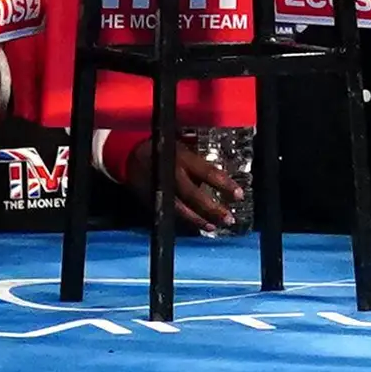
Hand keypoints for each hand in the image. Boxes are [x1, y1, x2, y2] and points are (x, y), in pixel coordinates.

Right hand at [123, 135, 244, 232]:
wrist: (131, 154)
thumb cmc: (164, 146)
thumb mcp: (183, 145)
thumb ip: (198, 159)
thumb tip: (221, 172)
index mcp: (182, 157)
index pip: (208, 172)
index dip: (224, 185)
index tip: (238, 194)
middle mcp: (172, 174)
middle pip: (194, 196)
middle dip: (212, 209)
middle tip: (228, 218)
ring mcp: (161, 189)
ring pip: (182, 209)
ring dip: (200, 220)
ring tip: (214, 226)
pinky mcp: (153, 200)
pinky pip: (172, 213)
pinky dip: (186, 221)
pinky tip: (197, 225)